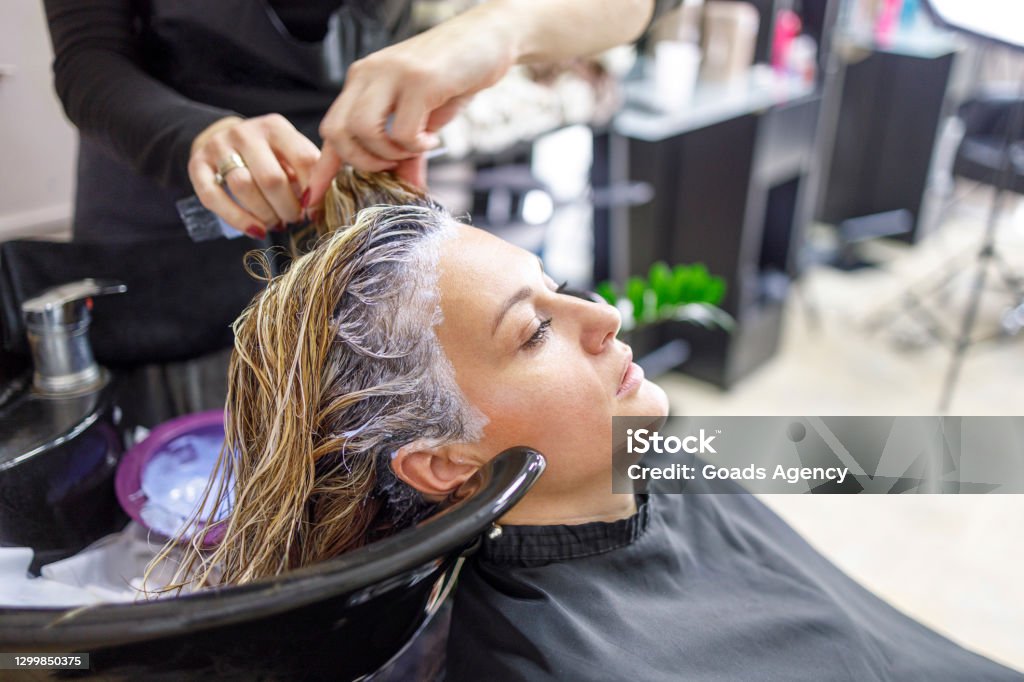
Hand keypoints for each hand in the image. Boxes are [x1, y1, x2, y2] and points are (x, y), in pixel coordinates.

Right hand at [189, 114, 320, 238]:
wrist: (221, 139)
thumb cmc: (267, 154)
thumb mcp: (289, 154)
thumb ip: (306, 174)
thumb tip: (318, 208)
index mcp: (275, 127)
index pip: (303, 159)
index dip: (313, 190)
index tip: (313, 209)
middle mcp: (245, 133)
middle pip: (271, 178)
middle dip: (287, 207)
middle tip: (294, 218)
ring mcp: (218, 147)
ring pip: (243, 188)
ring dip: (265, 215)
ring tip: (276, 223)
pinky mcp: (197, 165)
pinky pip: (213, 197)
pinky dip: (237, 220)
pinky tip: (256, 230)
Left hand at [306, 9, 516, 203]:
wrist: (489, 38)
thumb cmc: (455, 76)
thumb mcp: (426, 118)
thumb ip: (410, 151)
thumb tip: (408, 187)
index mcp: (363, 82)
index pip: (332, 128)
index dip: (322, 168)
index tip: (316, 198)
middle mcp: (369, 75)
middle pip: (337, 131)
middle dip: (361, 161)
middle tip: (392, 164)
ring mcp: (391, 75)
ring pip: (362, 130)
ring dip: (388, 154)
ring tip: (414, 149)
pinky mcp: (418, 80)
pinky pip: (402, 130)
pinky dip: (416, 146)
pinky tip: (432, 139)